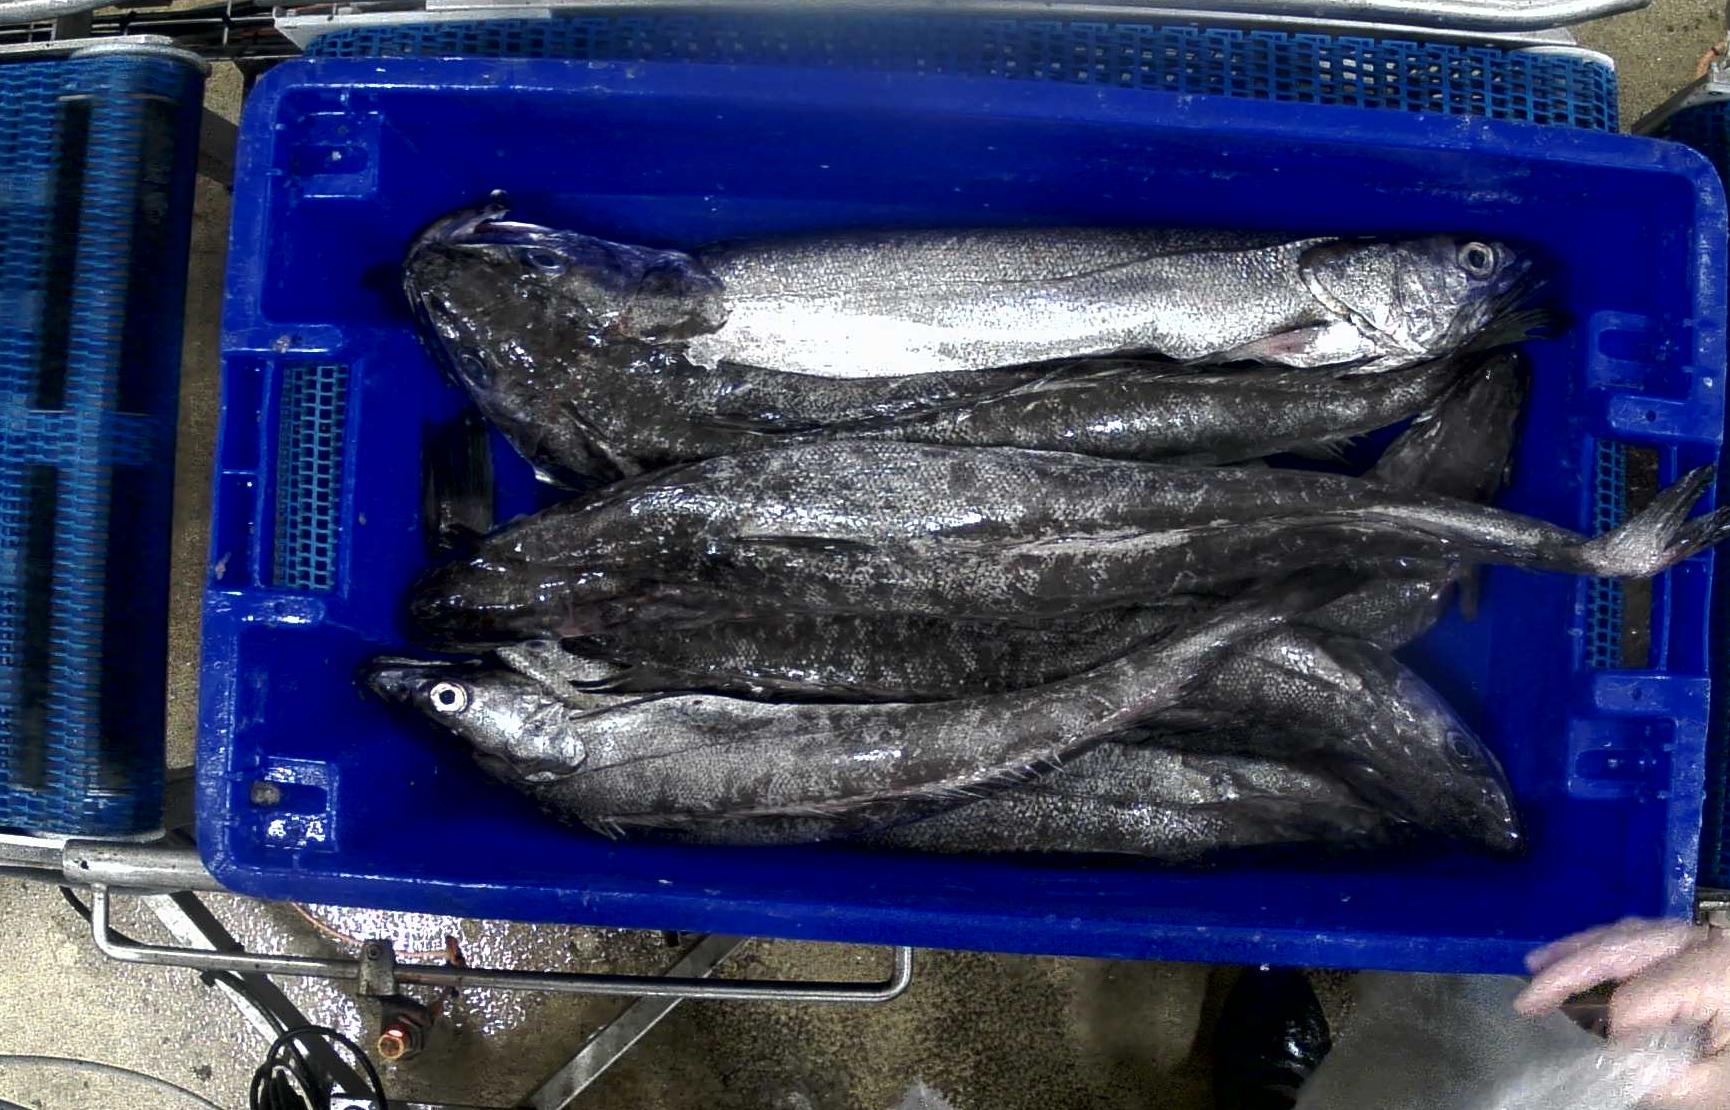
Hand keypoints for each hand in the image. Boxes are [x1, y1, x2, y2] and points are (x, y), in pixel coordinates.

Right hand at [1513, 917, 1729, 1108]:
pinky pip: (1649, 937)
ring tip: (1537, 967)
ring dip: (1581, 951)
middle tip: (1525, 999)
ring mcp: (1709, 939)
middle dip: (1568, 970)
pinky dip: (1611, 947)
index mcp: (1714, 972)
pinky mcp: (1711, 945)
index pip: (1638, 998)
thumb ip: (1659, 1073)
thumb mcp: (1722, 1086)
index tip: (1599, 1062)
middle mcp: (1707, 942)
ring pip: (1631, 934)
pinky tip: (1585, 958)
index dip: (1613, 1031)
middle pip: (1622, 946)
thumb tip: (1605, 1057)